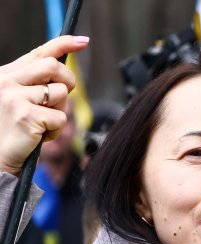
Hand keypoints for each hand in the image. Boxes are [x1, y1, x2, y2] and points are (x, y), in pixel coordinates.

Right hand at [0, 35, 87, 175]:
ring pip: (60, 94)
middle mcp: (7, 81)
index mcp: (6, 75)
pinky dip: (56, 130)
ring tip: (42, 123)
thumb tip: (64, 69)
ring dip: (59, 111)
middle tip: (62, 97)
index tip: (83, 41)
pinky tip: (40, 136)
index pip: (38, 52)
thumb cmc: (12, 129)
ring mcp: (14, 97)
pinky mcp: (26, 116)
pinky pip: (60, 118)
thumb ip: (36, 83)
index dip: (63, 44)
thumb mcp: (21, 100)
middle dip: (67, 81)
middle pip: (53, 67)